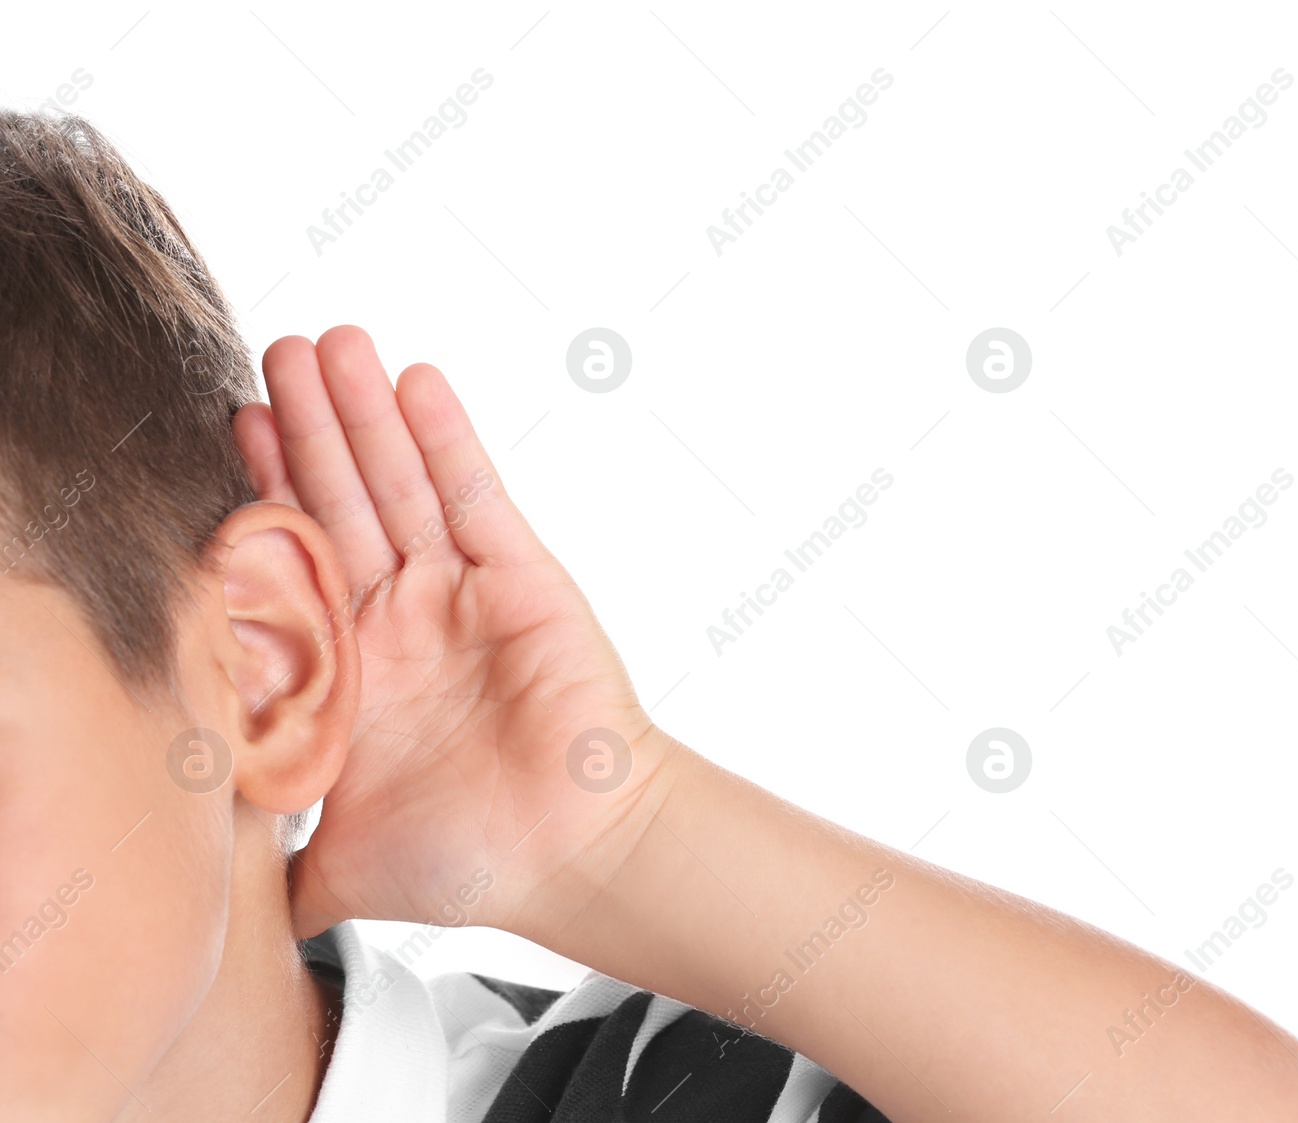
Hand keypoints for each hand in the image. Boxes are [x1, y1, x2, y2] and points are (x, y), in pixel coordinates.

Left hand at [233, 326, 675, 940]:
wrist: (577, 854)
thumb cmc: (473, 861)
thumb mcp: (338, 866)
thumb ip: (272, 865)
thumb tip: (205, 898)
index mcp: (353, 672)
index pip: (294, 565)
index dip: (263, 497)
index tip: (233, 429)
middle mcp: (401, 619)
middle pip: (340, 503)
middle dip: (308, 428)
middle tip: (276, 353)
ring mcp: (459, 591)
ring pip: (400, 485)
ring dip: (364, 413)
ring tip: (329, 342)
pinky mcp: (518, 575)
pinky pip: (474, 495)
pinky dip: (445, 439)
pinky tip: (415, 381)